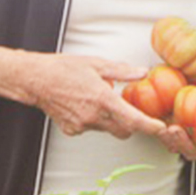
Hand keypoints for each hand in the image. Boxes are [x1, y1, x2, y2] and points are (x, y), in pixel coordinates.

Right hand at [25, 54, 166, 139]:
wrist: (35, 80)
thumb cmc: (63, 69)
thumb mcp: (97, 64)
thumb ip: (122, 72)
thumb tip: (141, 73)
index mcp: (103, 99)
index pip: (133, 119)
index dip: (150, 126)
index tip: (159, 127)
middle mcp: (93, 116)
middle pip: (124, 130)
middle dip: (131, 123)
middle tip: (128, 108)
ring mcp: (82, 125)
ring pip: (107, 129)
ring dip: (110, 119)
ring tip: (97, 99)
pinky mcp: (72, 130)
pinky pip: (91, 128)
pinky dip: (93, 120)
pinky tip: (83, 105)